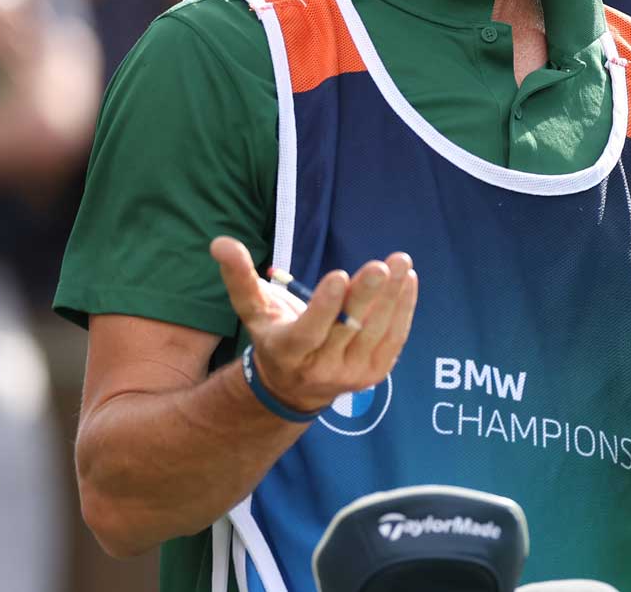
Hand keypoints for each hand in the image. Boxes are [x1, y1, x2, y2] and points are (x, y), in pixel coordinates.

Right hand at [211, 236, 417, 413]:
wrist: (295, 388)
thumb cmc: (274, 337)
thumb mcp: (253, 312)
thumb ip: (239, 278)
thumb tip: (221, 242)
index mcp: (288, 352)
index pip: (310, 331)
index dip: (325, 305)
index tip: (340, 274)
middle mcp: (321, 368)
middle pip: (348, 328)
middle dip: (366, 295)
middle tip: (381, 265)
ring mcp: (351, 374)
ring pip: (377, 332)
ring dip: (393, 296)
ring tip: (401, 261)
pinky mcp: (375, 374)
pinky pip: (394, 338)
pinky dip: (404, 308)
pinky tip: (408, 280)